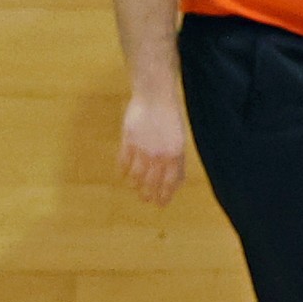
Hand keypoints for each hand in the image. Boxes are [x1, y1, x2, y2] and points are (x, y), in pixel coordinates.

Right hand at [119, 90, 186, 205]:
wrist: (155, 96)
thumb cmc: (170, 116)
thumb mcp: (179, 139)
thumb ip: (177, 159)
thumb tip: (175, 179)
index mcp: (175, 154)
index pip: (169, 182)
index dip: (165, 196)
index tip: (161, 205)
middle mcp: (158, 155)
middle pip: (152, 182)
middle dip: (149, 194)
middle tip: (146, 200)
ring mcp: (142, 149)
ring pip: (136, 174)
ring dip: (135, 184)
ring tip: (134, 188)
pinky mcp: (128, 141)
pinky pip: (124, 161)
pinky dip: (123, 170)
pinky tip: (122, 174)